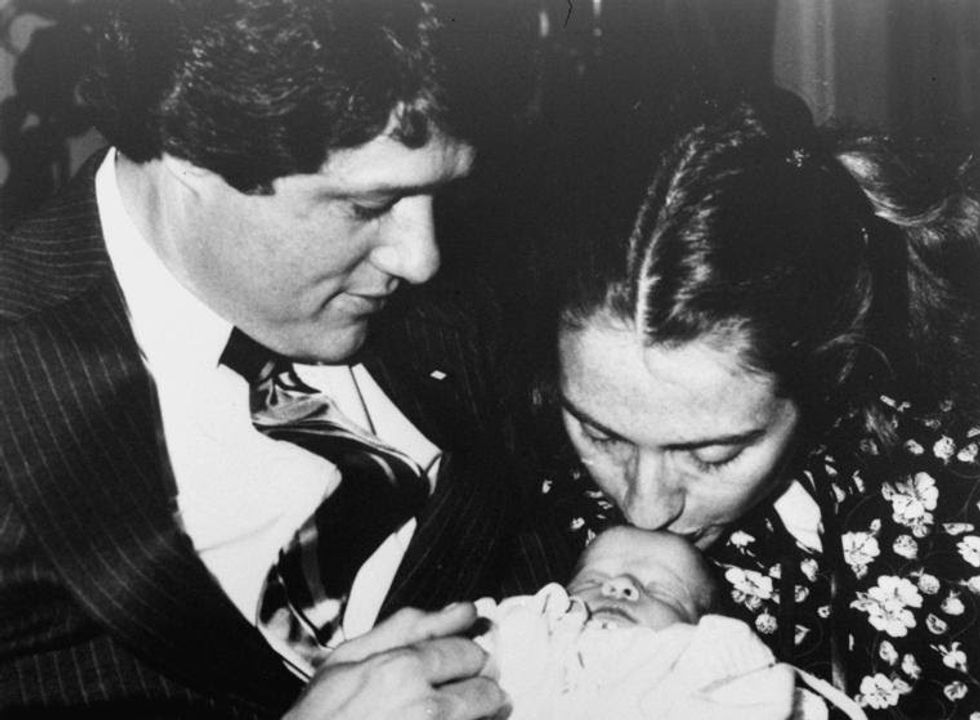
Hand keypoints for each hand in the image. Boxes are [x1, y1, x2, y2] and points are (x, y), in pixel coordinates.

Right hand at [283, 603, 508, 719]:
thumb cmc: (319, 715)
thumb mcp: (349, 657)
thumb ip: (410, 627)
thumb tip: (463, 610)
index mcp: (403, 669)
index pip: (469, 652)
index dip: (467, 657)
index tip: (462, 663)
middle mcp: (424, 709)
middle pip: (486, 690)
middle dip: (479, 687)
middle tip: (462, 692)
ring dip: (480, 717)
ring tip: (458, 715)